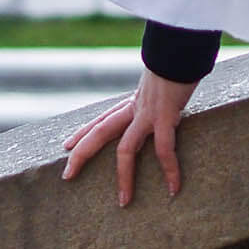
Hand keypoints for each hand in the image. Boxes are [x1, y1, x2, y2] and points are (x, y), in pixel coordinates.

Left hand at [61, 69, 199, 205]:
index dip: (83, 132)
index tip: (66, 146)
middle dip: (82, 153)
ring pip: (125, 149)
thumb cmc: (179, 57)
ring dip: (124, 177)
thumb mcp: (164, 75)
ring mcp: (148, 112)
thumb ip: (161, 87)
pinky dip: (170, 170)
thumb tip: (170, 88)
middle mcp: (135, 106)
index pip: (102, 117)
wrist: (182, 46)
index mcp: (134, 99)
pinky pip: (164, 150)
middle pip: (100, 131)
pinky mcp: (164, 116)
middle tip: (67, 175)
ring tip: (124, 201)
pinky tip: (174, 188)